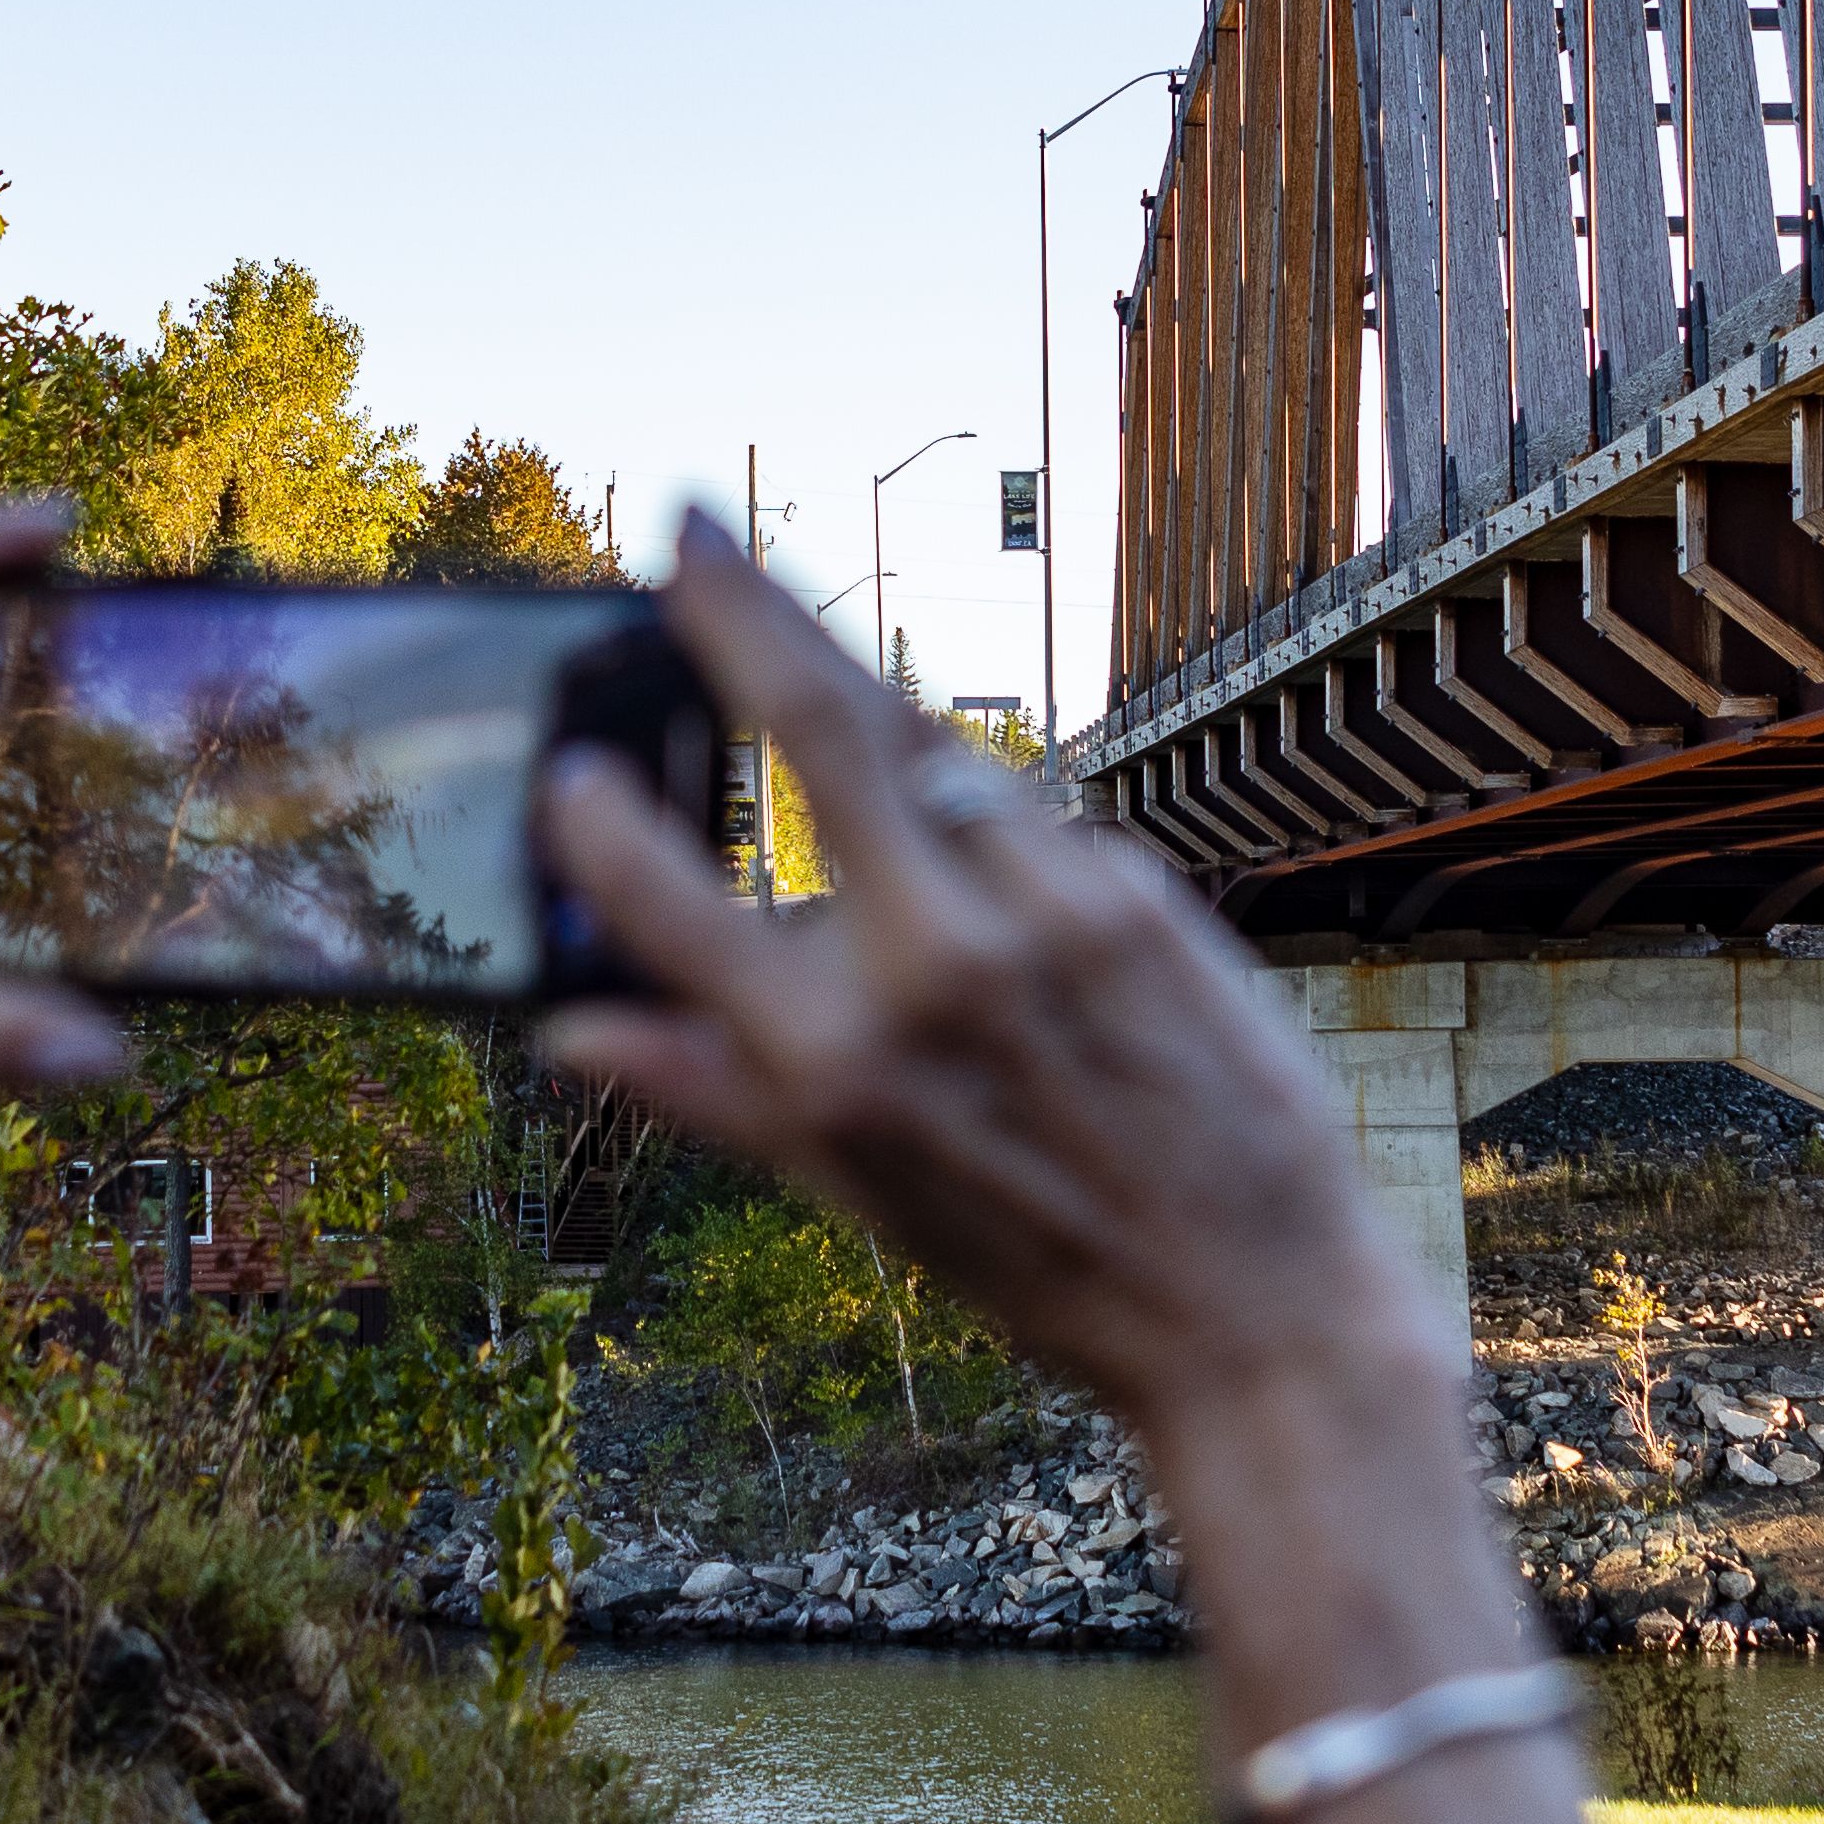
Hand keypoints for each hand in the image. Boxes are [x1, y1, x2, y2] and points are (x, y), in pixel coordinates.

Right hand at [534, 510, 1443, 1438]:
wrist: (1252, 1303)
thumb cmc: (1042, 1263)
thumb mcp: (858, 1201)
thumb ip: (713, 1094)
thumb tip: (571, 1034)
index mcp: (837, 1067)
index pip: (677, 911)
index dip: (608, 834)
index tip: (571, 772)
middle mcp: (936, 973)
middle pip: (824, 729)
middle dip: (746, 609)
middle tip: (693, 521)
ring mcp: (1048, 918)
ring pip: (941, 757)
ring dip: (885, 723)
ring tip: (817, 667)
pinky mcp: (1136, 894)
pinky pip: (1034, 825)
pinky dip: (998, 839)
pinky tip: (1012, 906)